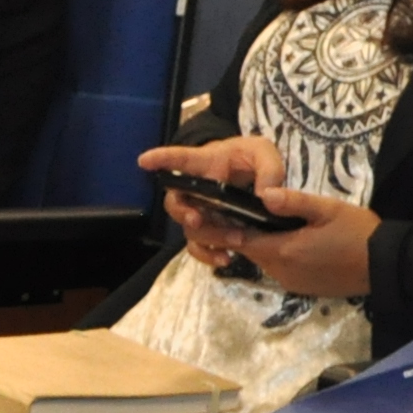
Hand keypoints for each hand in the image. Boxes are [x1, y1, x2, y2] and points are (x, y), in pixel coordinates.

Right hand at [138, 136, 288, 263]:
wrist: (254, 179)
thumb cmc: (250, 157)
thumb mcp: (264, 153)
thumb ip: (269, 169)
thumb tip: (266, 196)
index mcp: (206, 162)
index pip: (181, 158)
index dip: (162, 159)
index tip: (143, 161)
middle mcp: (196, 188)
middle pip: (177, 203)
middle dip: (183, 213)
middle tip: (197, 220)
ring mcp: (200, 210)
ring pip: (190, 229)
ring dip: (209, 237)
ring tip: (235, 241)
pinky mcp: (209, 229)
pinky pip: (199, 246)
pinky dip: (209, 255)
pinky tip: (226, 259)